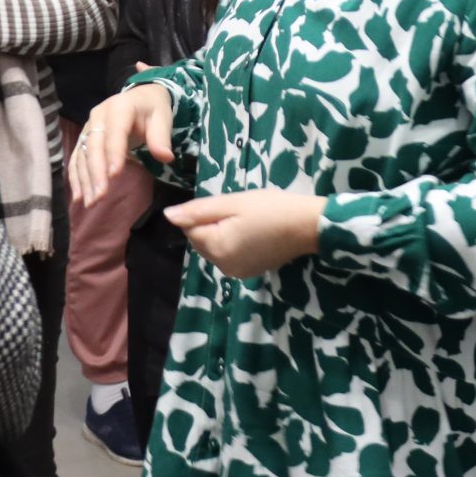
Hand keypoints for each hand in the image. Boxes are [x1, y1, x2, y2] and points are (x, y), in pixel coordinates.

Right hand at [72, 82, 173, 208]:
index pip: (115, 132)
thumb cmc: (152, 109)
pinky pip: (77, 159)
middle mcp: (99, 116)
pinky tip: (79, 196)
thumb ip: (161, 137)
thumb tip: (165, 157)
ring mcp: (89, 127)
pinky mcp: (84, 138)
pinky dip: (76, 178)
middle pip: (94, 146)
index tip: (114, 175)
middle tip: (100, 197)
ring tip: (91, 203)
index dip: (113, 153)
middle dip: (96, 173)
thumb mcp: (162, 117)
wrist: (139, 97)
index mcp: (120, 107)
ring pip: (83, 155)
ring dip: (85, 180)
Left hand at [166, 189, 324, 279]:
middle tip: (239, 211)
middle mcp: (222, 267)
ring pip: (215, 248)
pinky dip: (235, 243)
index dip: (205, 213)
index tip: (227, 206)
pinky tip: (253, 233)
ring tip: (248, 221)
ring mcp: (236, 273)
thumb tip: (168, 216)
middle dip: (213, 224)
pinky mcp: (248, 273)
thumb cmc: (269, 208)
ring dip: (223, 233)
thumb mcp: (232, 203)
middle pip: (201, 241)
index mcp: (216, 248)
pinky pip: (229, 255)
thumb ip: (198, 211)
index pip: (190, 229)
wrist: (307, 225)